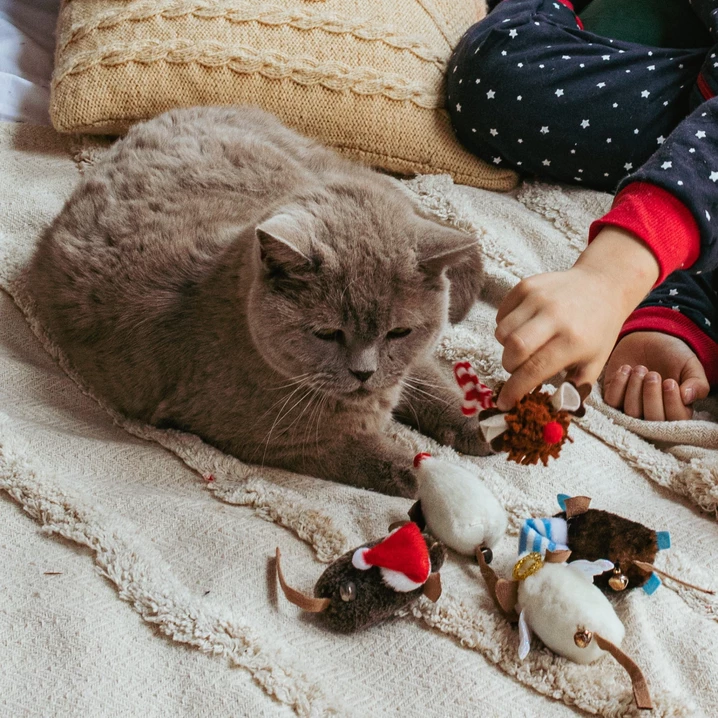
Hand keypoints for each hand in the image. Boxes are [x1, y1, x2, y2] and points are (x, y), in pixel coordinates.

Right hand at [494, 227, 659, 409]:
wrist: (603, 285)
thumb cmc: (597, 330)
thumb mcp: (595, 363)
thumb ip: (574, 389)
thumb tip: (553, 410)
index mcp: (573, 340)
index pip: (534, 369)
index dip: (515, 389)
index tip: (504, 403)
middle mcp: (554, 316)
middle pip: (513, 349)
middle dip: (509, 366)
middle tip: (520, 368)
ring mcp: (538, 297)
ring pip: (502, 332)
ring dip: (507, 347)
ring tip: (524, 346)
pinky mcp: (526, 285)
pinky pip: (501, 314)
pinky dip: (506, 326)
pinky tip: (524, 327)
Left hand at [603, 332, 708, 419]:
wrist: (649, 338)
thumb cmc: (673, 355)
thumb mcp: (691, 366)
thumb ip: (697, 384)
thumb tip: (687, 398)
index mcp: (677, 410)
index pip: (676, 421)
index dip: (672, 403)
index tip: (670, 382)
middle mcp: (654, 413)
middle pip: (651, 420)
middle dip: (651, 395)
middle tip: (653, 374)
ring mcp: (632, 407)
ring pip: (631, 412)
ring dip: (635, 388)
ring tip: (641, 368)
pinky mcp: (614, 398)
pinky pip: (612, 402)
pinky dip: (619, 384)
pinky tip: (626, 369)